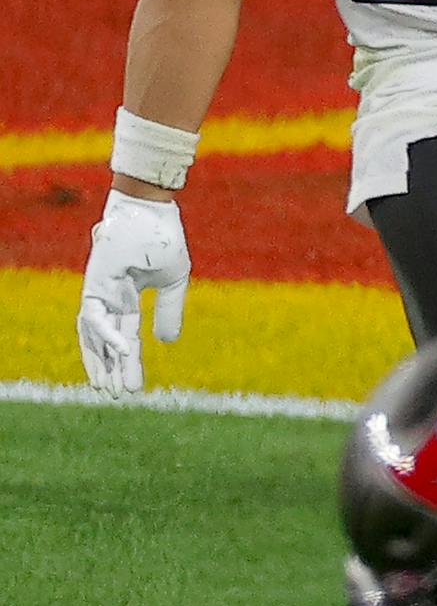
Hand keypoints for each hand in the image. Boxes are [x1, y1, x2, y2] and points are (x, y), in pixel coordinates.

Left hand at [78, 187, 190, 393]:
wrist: (151, 209)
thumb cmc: (162, 239)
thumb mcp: (174, 281)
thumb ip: (170, 311)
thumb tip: (167, 343)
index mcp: (127, 297)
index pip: (127, 336)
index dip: (130, 362)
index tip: (135, 389)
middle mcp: (109, 298)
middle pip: (107, 342)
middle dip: (112, 369)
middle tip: (118, 396)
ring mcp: (98, 292)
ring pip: (94, 335)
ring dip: (101, 360)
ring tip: (107, 386)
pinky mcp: (93, 284)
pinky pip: (96, 316)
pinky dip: (108, 335)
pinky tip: (124, 350)